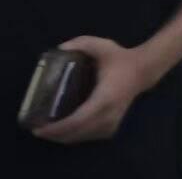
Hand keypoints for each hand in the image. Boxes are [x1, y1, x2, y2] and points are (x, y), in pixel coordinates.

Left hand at [30, 36, 150, 143]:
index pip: (77, 120)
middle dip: (55, 135)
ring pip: (83, 137)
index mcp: (104, 97)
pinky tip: (67, 131)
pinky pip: (90, 136)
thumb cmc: (121, 59)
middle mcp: (108, 114)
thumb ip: (81, 43)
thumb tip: (59, 49)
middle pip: (77, 133)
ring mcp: (112, 122)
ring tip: (48, 131)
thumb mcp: (102, 46)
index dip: (57, 128)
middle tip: (37, 130)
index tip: (38, 128)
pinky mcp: (113, 126)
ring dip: (64, 138)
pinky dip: (76, 136)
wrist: (144, 70)